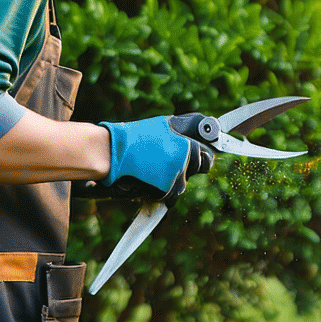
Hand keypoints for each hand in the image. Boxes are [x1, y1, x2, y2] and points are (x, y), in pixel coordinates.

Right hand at [95, 115, 215, 201]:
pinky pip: (168, 195)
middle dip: (187, 169)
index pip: (207, 156)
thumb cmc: (134, 137)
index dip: (202, 157)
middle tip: (169, 164)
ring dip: (172, 182)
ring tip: (153, 170)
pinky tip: (147, 180)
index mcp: (187, 144)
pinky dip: (160, 191)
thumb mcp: (163, 126)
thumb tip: (194, 138)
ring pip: (181, 185)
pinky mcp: (164, 190)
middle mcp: (185, 161)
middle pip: (196, 170)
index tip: (199, 158)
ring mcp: (175, 177)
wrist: (113, 152)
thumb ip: (182, 134)